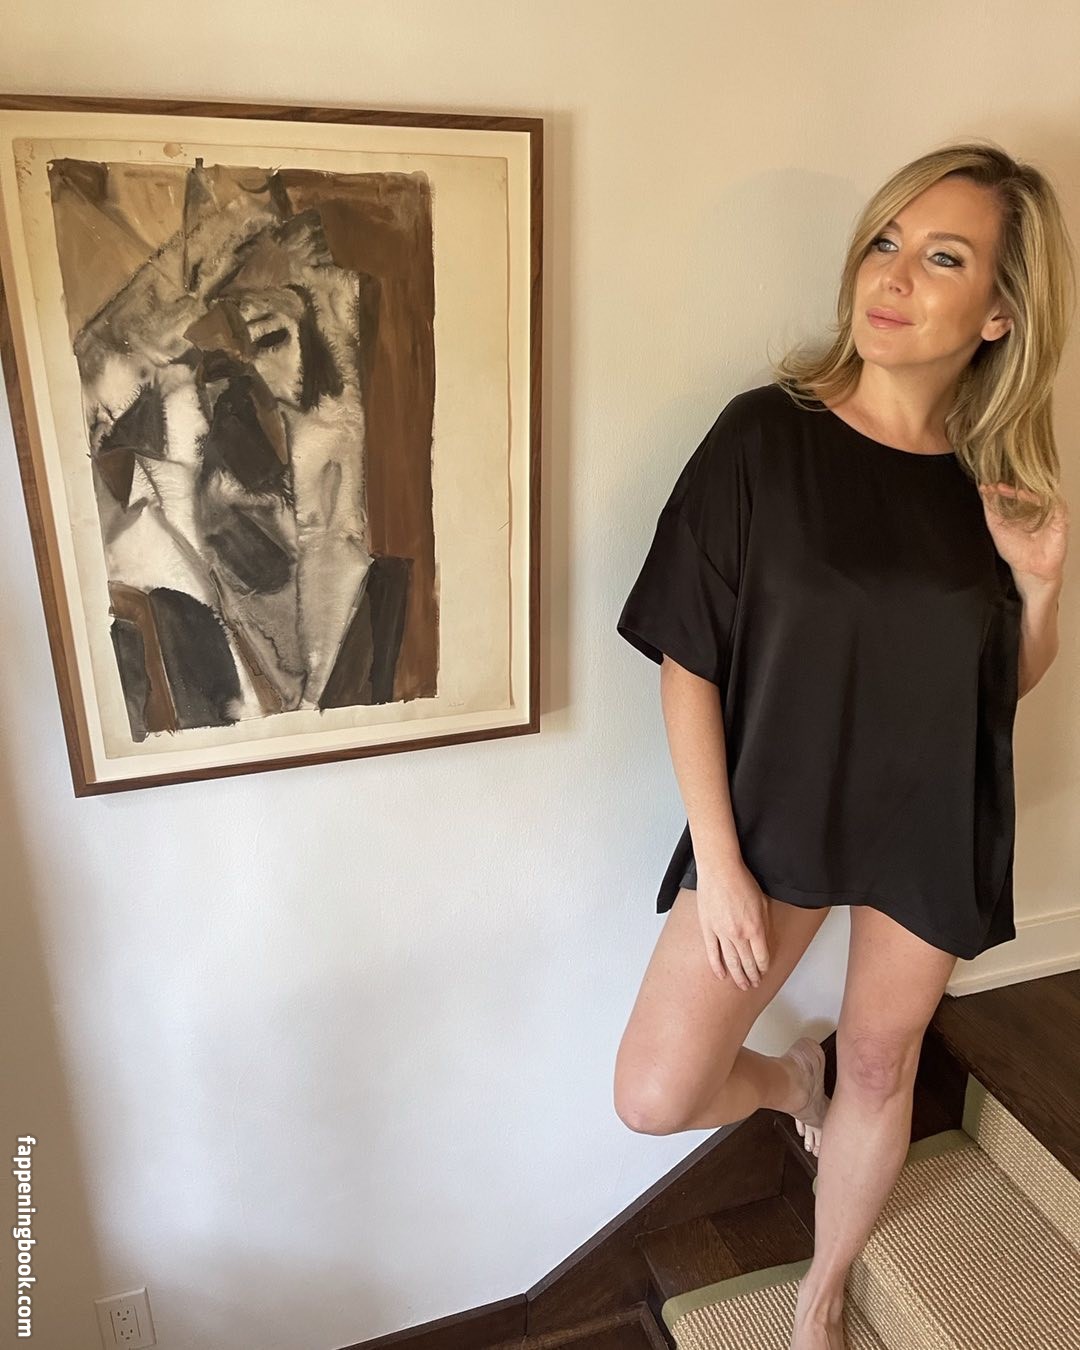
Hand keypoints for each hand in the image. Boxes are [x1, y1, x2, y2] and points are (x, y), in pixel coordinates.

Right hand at [695, 861, 771, 990]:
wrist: (720, 870)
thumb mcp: (763, 903)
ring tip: (742, 985)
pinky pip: (713, 952)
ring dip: (738, 976)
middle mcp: (739, 934)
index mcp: (755, 928)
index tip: (764, 972)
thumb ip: (765, 925)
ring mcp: (722, 933)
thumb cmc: (742, 881)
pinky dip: (717, 966)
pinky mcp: (708, 928)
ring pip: (731, 961)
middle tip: (754, 984)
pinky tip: (721, 975)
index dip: (763, 967)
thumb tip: (765, 941)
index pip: (762, 957)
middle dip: (752, 976)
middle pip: (747, 963)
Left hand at [977, 482, 1068, 591]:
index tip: (985, 486)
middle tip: (993, 485)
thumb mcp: (997, 528)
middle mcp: (1036, 507)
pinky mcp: (1060, 517)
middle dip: (1007, 485)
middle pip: (1025, 489)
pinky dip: (1035, 496)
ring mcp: (1048, 511)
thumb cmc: (1017, 551)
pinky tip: (1022, 495)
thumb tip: (984, 492)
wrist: (1030, 570)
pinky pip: (1050, 502)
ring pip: (1036, 492)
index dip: (999, 487)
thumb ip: (991, 510)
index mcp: (1023, 508)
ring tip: (1002, 488)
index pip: (1012, 491)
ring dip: (1018, 488)